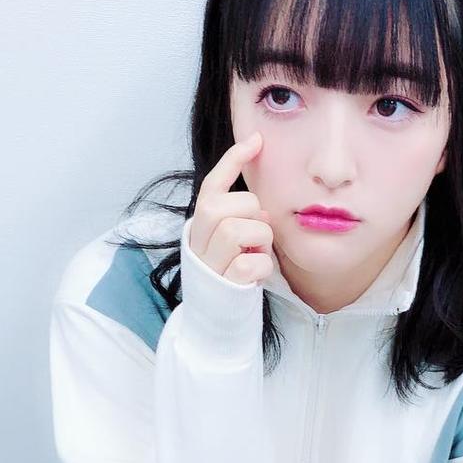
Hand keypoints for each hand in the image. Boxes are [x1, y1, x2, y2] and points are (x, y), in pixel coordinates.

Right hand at [189, 130, 274, 285]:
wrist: (216, 322)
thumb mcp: (232, 243)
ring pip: (238, 229)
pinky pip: (250, 263)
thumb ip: (240, 219)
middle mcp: (198, 242)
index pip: (212, 185)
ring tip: (255, 255)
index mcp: (198, 226)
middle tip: (255, 236)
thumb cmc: (230, 276)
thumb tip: (264, 209)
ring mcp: (208, 263)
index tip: (257, 140)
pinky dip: (262, 267)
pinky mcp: (224, 284)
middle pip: (225, 205)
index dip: (233, 160)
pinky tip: (256, 276)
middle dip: (251, 214)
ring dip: (260, 241)